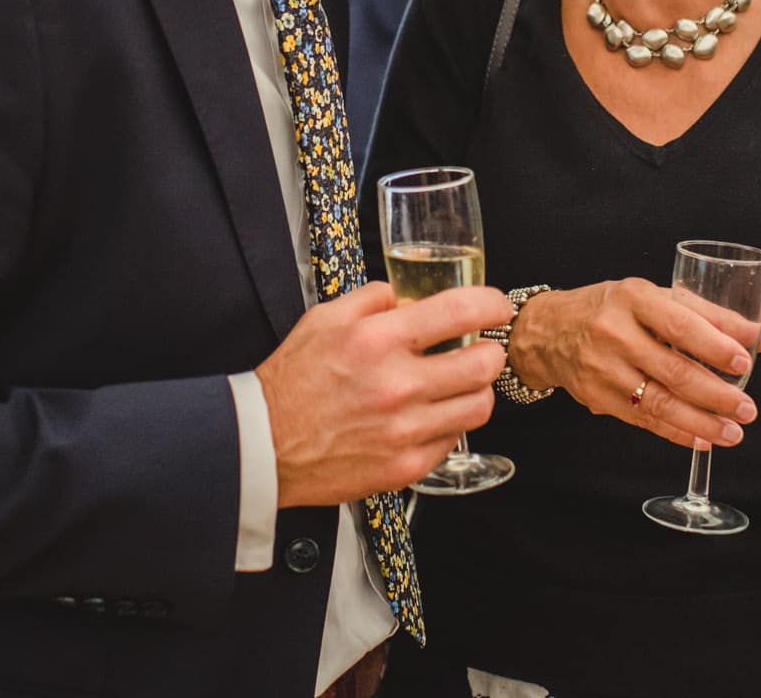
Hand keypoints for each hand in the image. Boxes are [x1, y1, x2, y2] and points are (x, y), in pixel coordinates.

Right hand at [257, 282, 511, 507]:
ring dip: (476, 390)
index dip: (490, 304)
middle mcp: (397, 385)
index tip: (496, 306)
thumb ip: (372, 299)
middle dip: (489, 350)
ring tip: (460, 384)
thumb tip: (407, 294)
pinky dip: (449, 425)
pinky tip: (431, 415)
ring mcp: (405, 430)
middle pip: (484, 364)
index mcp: (378, 341)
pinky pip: (454, 440)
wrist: (264, 444)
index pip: (459, 312)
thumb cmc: (292, 382)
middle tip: (481, 349)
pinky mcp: (405, 466)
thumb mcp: (324, 318)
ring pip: (479, 406)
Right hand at [507, 278, 760, 448]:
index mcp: (633, 299)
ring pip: (660, 403)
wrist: (549, 331)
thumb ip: (710, 316)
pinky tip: (701, 439)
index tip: (744, 362)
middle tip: (747, 408)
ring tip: (732, 432)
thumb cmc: (611, 309)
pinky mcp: (599, 399)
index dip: (714, 346)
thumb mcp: (654, 296)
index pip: (679, 325)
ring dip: (701, 422)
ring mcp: (604, 370)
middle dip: (716, 395)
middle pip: (673, 371)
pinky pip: (644, 421)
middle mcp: (615, 334)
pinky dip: (676, 433)